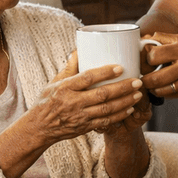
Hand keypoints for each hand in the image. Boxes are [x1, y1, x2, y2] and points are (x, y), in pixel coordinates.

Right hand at [24, 52, 143, 145]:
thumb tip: (79, 50)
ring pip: (107, 110)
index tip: (120, 67)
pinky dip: (119, 115)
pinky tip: (130, 108)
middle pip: (102, 95)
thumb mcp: (54, 82)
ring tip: (138, 94)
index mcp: (65, 88)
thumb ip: (69, 68)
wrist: (39, 127)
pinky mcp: (84, 127)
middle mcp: (73, 102)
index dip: (105, 72)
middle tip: (137, 81)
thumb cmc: (46, 101)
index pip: (87, 78)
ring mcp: (79, 116)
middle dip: (122, 88)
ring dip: (125, 102)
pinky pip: (105, 121)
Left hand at [140, 32, 177, 99]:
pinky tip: (165, 85)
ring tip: (153, 81)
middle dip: (144, 78)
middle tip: (143, 76)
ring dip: (152, 87)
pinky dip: (164, 91)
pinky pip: (170, 95)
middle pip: (153, 79)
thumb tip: (144, 38)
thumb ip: (165, 38)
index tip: (150, 58)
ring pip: (159, 91)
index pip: (154, 56)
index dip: (148, 58)